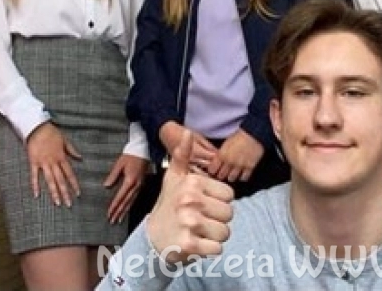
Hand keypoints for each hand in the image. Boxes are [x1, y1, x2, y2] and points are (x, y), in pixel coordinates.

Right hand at [27, 122, 81, 206]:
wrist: (37, 127)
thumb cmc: (52, 132)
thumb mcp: (65, 140)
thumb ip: (72, 150)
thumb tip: (81, 158)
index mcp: (62, 157)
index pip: (69, 174)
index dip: (74, 184)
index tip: (78, 194)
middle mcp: (53, 162)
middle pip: (60, 180)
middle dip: (65, 193)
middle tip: (68, 204)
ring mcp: (43, 163)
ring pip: (50, 180)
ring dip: (54, 192)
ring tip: (57, 203)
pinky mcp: (33, 162)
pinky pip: (34, 176)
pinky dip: (35, 185)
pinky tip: (37, 195)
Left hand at [104, 154, 148, 223]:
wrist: (143, 151)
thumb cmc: (131, 155)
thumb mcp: (119, 164)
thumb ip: (113, 176)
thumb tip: (106, 187)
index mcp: (130, 181)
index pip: (120, 197)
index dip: (114, 206)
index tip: (109, 214)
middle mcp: (136, 186)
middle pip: (126, 202)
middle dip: (118, 212)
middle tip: (112, 221)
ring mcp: (139, 186)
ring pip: (131, 202)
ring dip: (124, 211)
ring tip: (118, 219)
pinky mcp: (141, 185)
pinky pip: (134, 198)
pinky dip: (129, 206)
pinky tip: (126, 209)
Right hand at [145, 130, 234, 264]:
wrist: (152, 237)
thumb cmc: (168, 205)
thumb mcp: (174, 178)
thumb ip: (182, 155)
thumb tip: (187, 132)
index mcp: (192, 183)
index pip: (229, 195)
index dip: (218, 202)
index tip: (202, 204)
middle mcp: (190, 201)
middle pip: (229, 214)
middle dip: (217, 220)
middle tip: (199, 219)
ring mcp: (190, 223)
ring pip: (225, 232)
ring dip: (214, 236)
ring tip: (198, 231)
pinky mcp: (189, 245)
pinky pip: (217, 248)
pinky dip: (209, 250)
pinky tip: (196, 243)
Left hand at [208, 129, 262, 182]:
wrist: (254, 135)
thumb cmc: (239, 137)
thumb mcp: (226, 144)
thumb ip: (220, 154)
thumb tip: (216, 162)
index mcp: (222, 154)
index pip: (212, 170)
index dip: (213, 171)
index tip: (215, 170)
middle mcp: (229, 162)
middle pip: (221, 176)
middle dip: (221, 175)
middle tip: (223, 173)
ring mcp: (239, 165)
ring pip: (231, 179)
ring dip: (231, 177)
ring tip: (232, 174)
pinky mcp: (249, 167)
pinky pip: (243, 178)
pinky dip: (242, 177)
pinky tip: (242, 173)